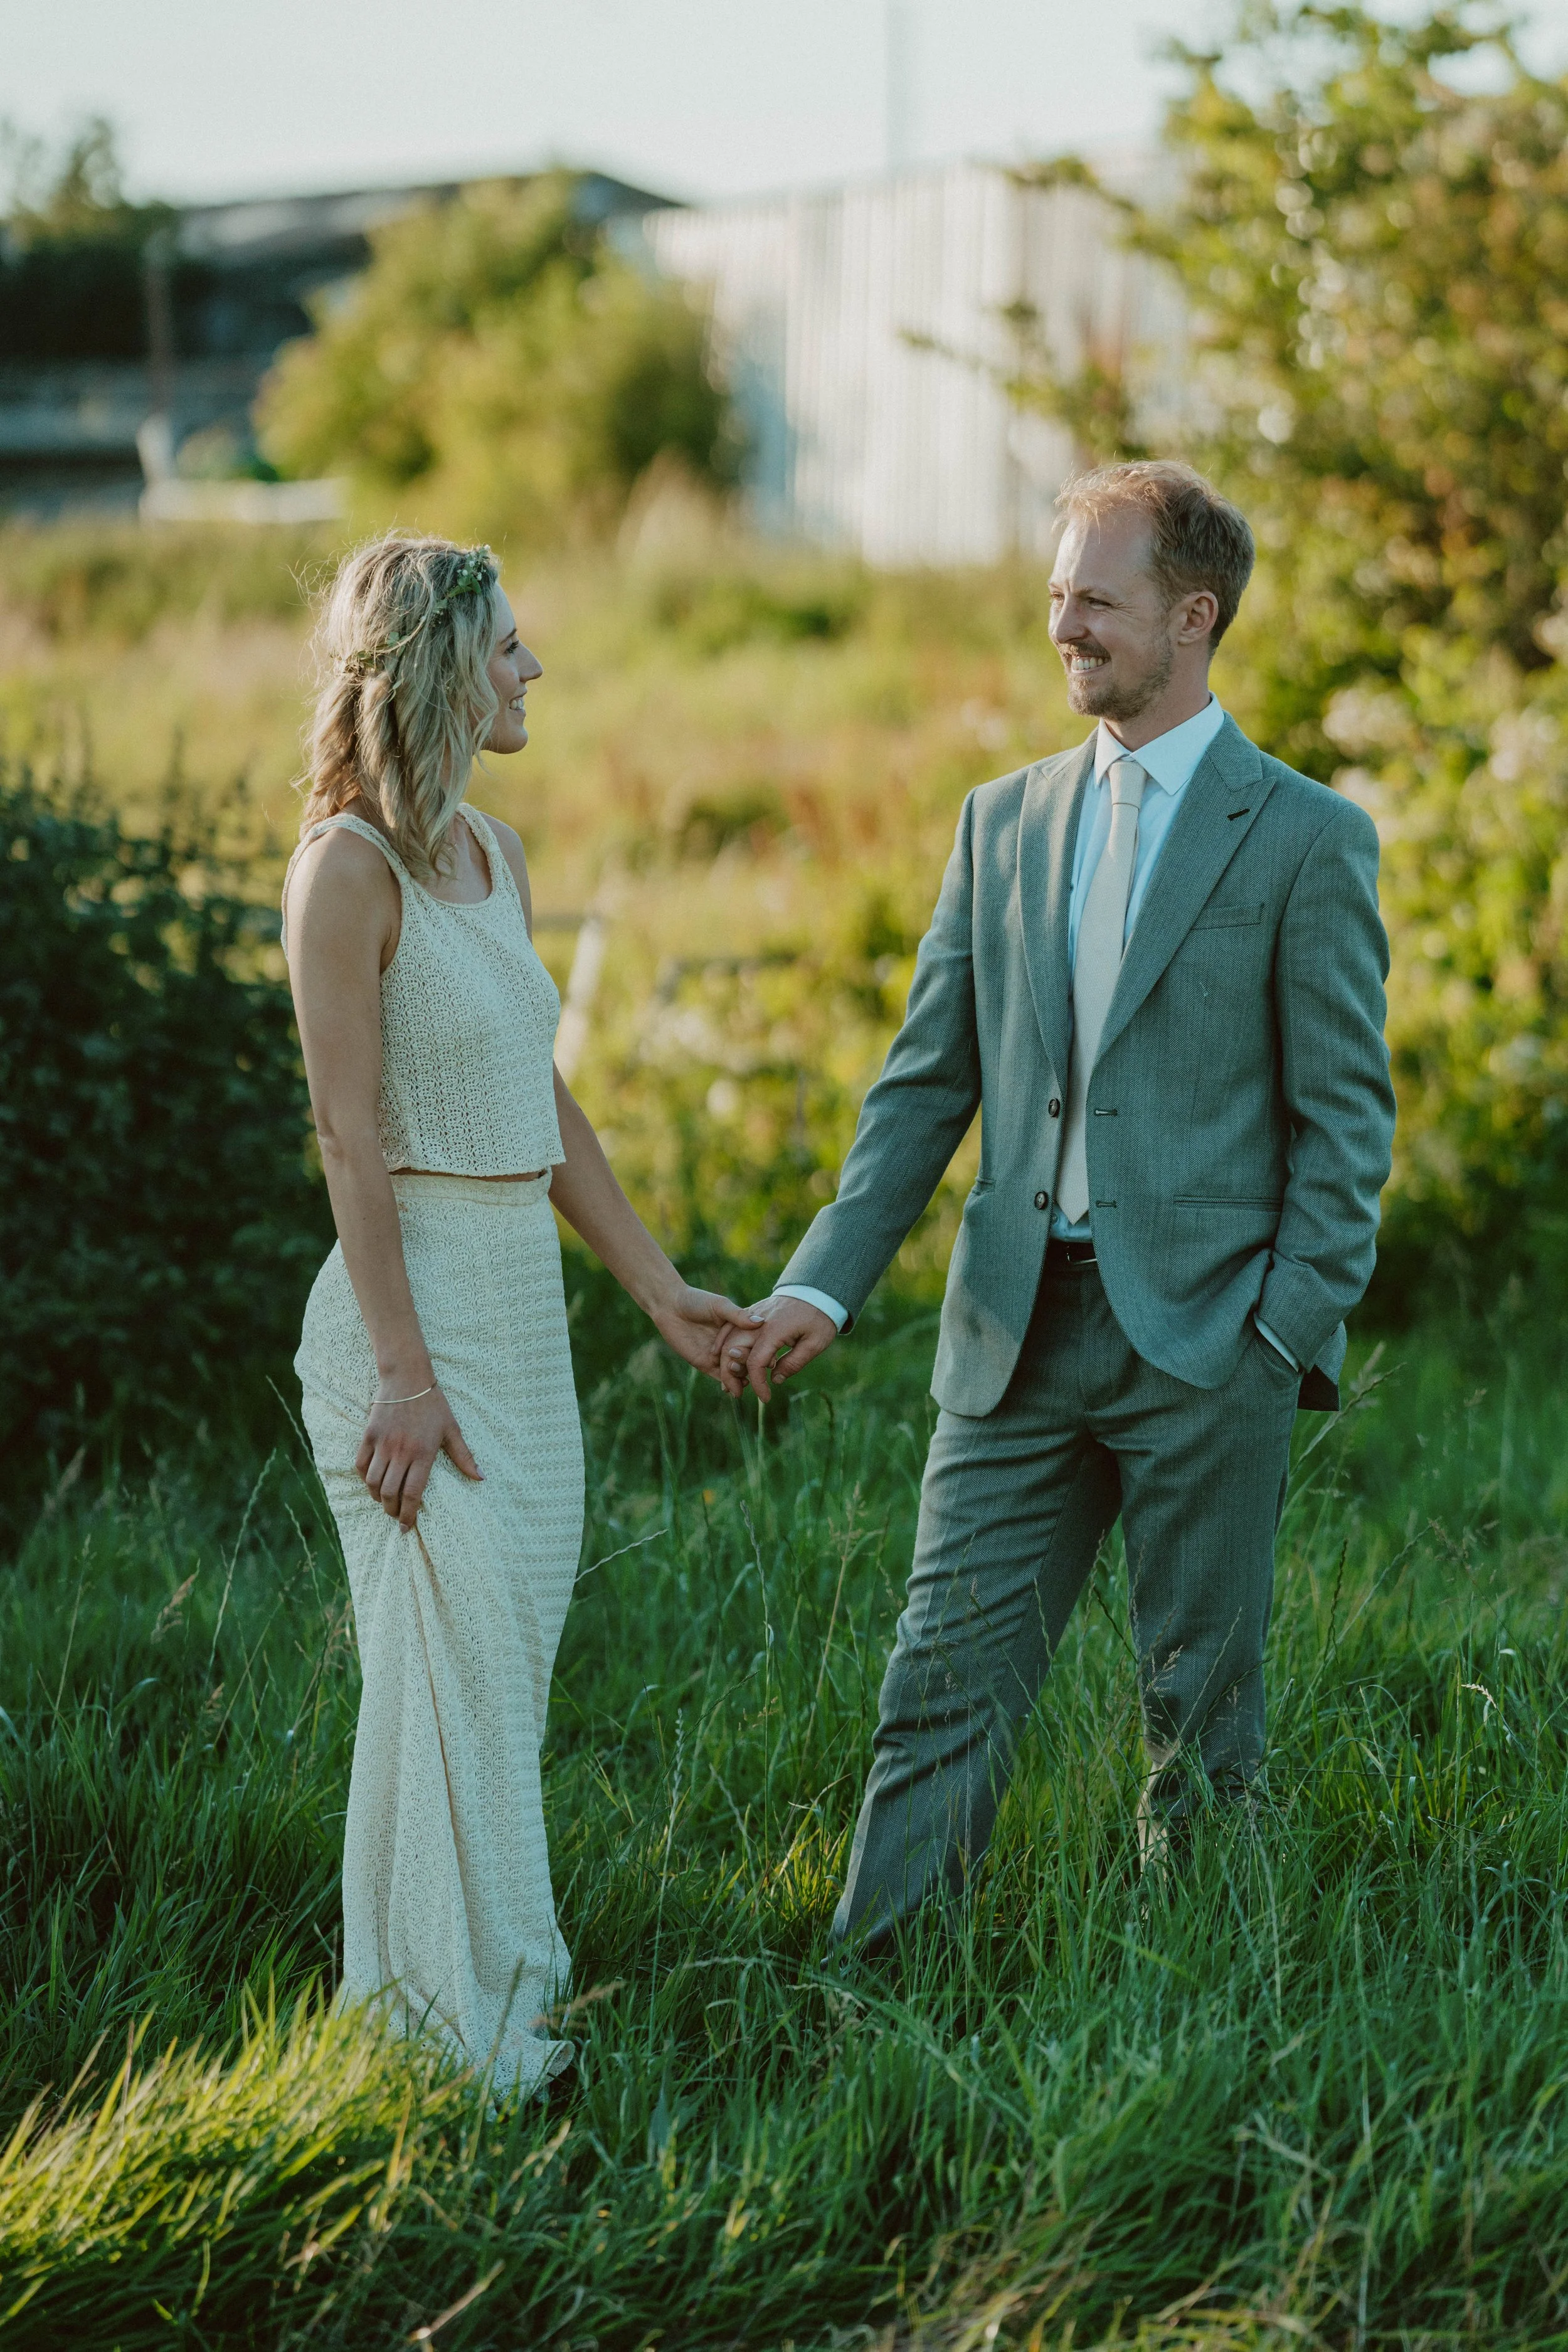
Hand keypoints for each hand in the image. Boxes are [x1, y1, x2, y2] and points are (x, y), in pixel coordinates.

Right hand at [356, 1382, 482, 1529]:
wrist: (407, 1377)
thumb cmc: (433, 1404)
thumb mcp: (452, 1429)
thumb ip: (464, 1456)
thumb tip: (481, 1478)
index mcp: (423, 1453)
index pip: (413, 1493)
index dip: (409, 1514)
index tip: (406, 1527)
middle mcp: (401, 1451)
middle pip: (390, 1493)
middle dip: (392, 1511)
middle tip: (395, 1516)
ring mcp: (383, 1443)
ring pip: (372, 1482)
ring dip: (376, 1498)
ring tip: (383, 1502)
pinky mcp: (368, 1435)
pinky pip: (360, 1464)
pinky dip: (363, 1479)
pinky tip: (371, 1483)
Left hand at [649, 1284, 762, 1383]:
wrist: (670, 1307)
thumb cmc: (696, 1301)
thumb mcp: (720, 1306)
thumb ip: (738, 1316)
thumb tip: (760, 1323)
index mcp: (738, 1329)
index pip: (754, 1344)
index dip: (764, 1352)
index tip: (772, 1360)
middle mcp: (730, 1343)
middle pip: (746, 1360)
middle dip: (753, 1369)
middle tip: (759, 1375)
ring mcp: (718, 1355)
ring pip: (734, 1371)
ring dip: (742, 1379)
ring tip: (748, 1383)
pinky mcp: (705, 1363)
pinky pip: (720, 1377)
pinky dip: (729, 1383)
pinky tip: (737, 1387)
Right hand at [720, 1296, 837, 1402]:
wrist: (816, 1290)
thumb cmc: (819, 1318)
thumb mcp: (815, 1343)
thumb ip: (794, 1363)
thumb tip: (775, 1380)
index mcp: (775, 1330)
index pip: (756, 1362)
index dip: (757, 1384)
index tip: (765, 1398)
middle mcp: (758, 1322)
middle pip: (732, 1349)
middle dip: (730, 1375)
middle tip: (736, 1394)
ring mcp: (752, 1315)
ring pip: (727, 1338)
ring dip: (724, 1361)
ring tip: (729, 1381)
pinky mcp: (751, 1312)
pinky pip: (730, 1327)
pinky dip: (723, 1343)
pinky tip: (722, 1357)